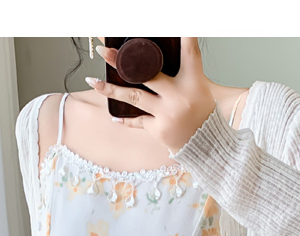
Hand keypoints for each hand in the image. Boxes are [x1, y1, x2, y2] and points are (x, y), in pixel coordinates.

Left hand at [88, 37, 216, 154]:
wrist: (206, 146)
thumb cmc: (201, 114)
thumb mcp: (199, 88)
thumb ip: (183, 72)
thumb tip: (156, 58)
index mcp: (194, 81)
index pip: (190, 52)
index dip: (184, 36)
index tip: (176, 24)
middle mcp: (179, 95)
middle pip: (146, 73)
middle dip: (122, 61)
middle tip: (103, 51)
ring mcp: (167, 113)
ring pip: (134, 97)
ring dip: (111, 90)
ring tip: (93, 82)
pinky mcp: (159, 129)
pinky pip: (138, 120)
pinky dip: (126, 119)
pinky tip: (114, 116)